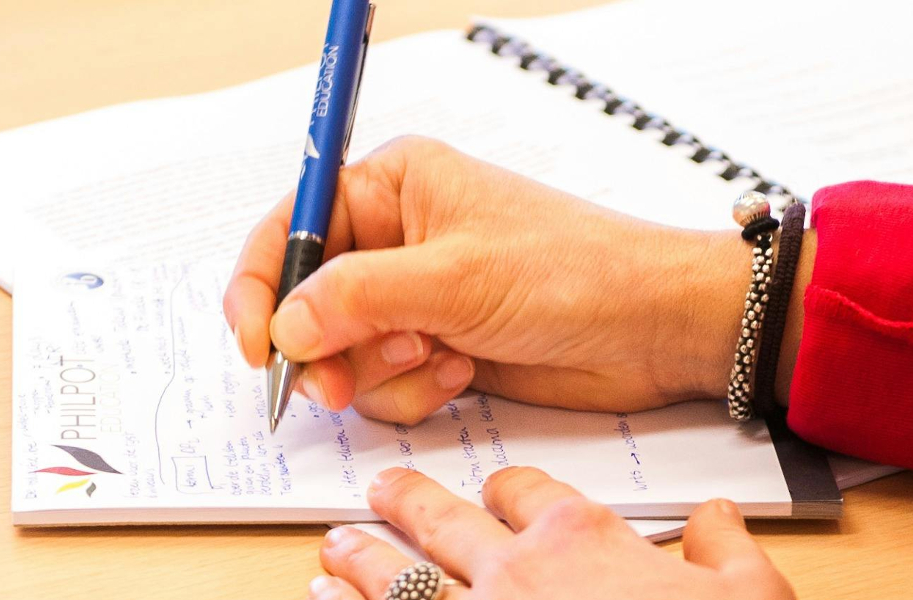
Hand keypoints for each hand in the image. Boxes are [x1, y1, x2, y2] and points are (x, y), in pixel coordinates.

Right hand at [224, 136, 751, 423]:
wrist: (652, 329)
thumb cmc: (574, 273)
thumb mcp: (454, 279)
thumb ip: (357, 298)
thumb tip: (285, 324)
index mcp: (392, 187)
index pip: (290, 228)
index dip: (261, 287)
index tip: (259, 344)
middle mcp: (395, 238)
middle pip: (306, 302)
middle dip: (324, 348)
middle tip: (339, 385)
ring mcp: (415, 297)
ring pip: (342, 353)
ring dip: (379, 373)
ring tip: (436, 358)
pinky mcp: (435, 346)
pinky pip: (382, 384)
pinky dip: (411, 391)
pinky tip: (461, 373)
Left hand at [307, 466, 794, 599]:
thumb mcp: (751, 596)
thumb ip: (726, 549)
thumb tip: (719, 518)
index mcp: (582, 540)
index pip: (528, 492)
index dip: (509, 487)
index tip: (499, 488)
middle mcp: (515, 572)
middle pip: (443, 521)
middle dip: (407, 503)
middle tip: (380, 490)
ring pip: (397, 577)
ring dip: (361, 559)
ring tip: (334, 548)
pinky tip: (323, 598)